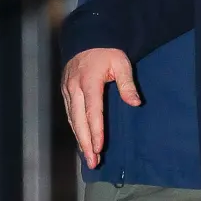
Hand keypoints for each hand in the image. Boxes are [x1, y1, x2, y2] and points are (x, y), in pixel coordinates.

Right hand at [61, 49, 140, 167]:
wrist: (87, 38)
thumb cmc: (107, 52)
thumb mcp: (121, 63)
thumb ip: (127, 84)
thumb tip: (135, 103)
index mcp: (89, 81)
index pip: (92, 111)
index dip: (95, 131)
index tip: (98, 147)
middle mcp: (74, 88)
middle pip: (78, 120)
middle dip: (85, 143)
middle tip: (92, 161)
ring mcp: (67, 90)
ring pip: (72, 120)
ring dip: (80, 139)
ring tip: (88, 157)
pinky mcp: (65, 92)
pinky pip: (69, 114)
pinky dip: (75, 129)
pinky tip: (81, 140)